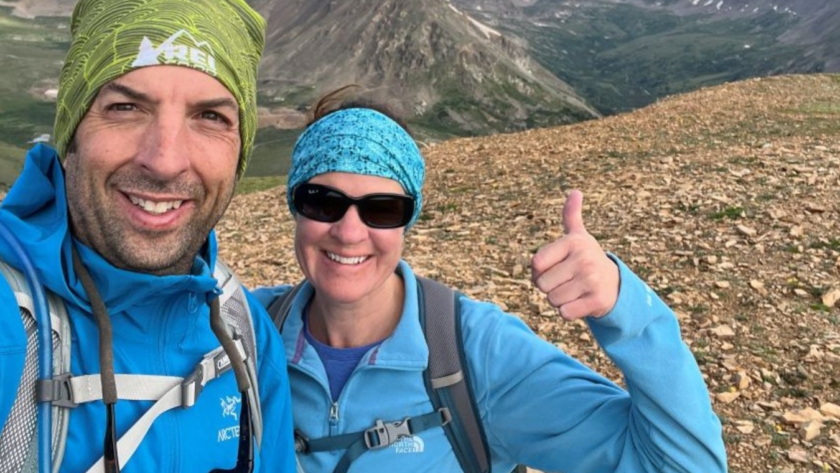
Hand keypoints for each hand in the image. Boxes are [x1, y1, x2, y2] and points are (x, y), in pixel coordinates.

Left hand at [530, 190, 619, 319]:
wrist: (615, 285)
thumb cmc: (587, 259)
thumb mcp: (579, 237)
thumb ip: (571, 215)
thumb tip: (575, 191)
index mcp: (573, 242)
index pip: (536, 263)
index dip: (539, 271)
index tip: (555, 267)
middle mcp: (584, 258)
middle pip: (542, 285)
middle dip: (549, 287)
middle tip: (566, 281)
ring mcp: (591, 280)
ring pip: (552, 300)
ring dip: (559, 300)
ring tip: (574, 291)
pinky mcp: (597, 301)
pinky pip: (565, 313)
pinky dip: (568, 312)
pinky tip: (580, 302)